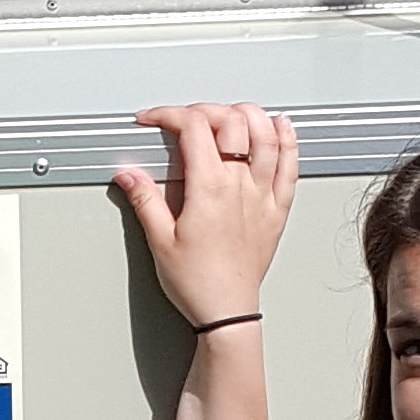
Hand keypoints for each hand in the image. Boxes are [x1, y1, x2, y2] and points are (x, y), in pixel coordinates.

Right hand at [113, 105, 297, 331]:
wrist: (227, 311)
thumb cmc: (197, 282)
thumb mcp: (160, 240)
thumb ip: (145, 199)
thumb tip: (129, 174)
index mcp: (210, 189)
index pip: (193, 127)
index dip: (169, 114)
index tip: (154, 120)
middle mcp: (241, 186)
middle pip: (231, 120)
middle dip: (203, 108)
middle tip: (185, 118)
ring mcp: (263, 195)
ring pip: (266, 133)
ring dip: (247, 114)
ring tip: (228, 114)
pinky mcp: (277, 208)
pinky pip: (291, 164)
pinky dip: (288, 139)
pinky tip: (280, 127)